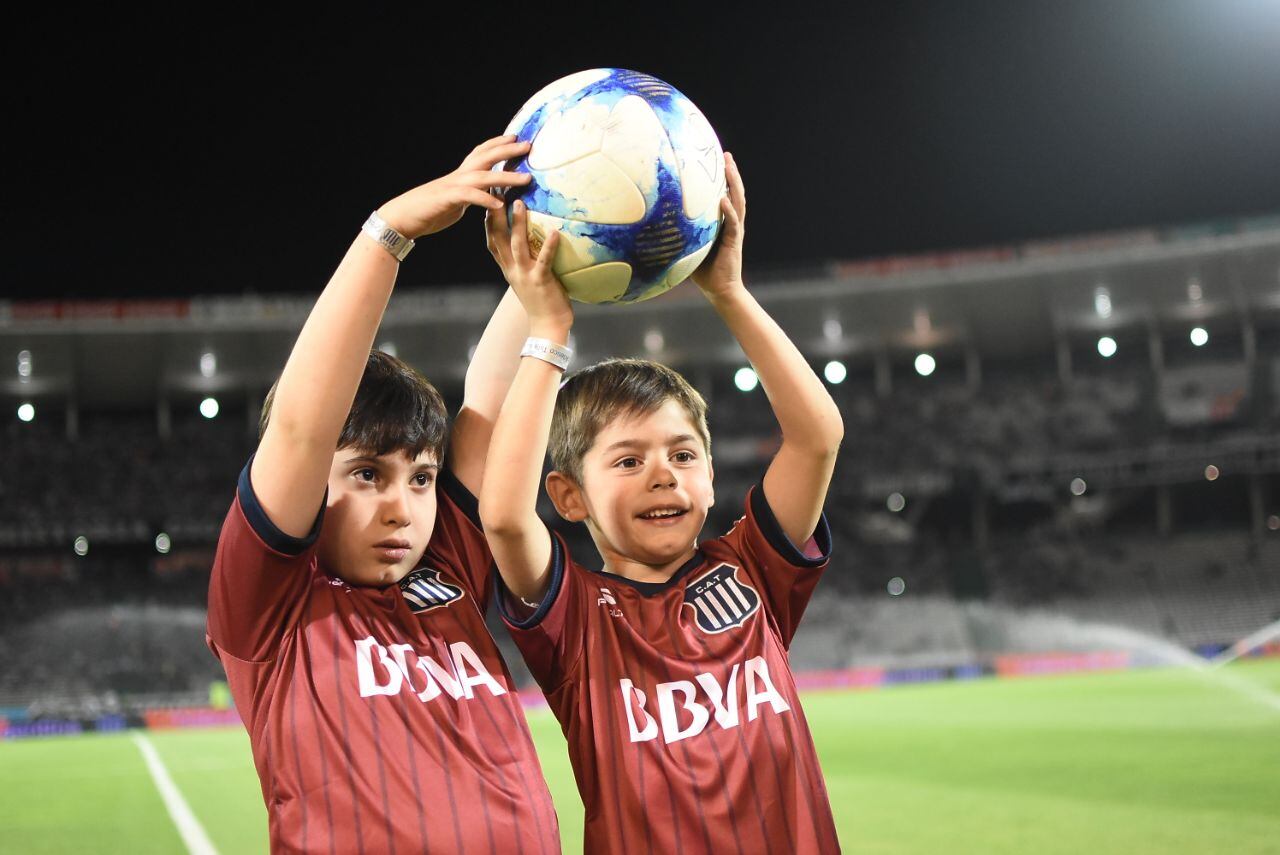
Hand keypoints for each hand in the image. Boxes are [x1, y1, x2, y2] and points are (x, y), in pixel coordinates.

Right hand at [377, 135, 532, 239]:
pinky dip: (485, 199)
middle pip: (486, 157)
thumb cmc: (430, 210)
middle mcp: (459, 176)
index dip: (498, 143)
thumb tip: (490, 197)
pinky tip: (500, 205)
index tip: (516, 136)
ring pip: (483, 176)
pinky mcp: (447, 200)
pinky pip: (469, 197)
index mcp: (461, 174)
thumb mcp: (456, 200)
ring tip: (526, 179)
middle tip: (528, 145)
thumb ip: (473, 195)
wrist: (403, 217)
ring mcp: (453, 186)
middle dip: (508, 150)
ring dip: (506, 176)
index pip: (481, 152)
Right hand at [485, 199, 572, 336]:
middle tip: (498, 192)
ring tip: (519, 204)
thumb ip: (525, 261)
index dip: (489, 221)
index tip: (489, 201)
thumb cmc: (541, 301)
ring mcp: (525, 275)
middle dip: (497, 215)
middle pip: (498, 238)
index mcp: (507, 269)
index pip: (492, 241)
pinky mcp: (540, 281)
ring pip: (516, 245)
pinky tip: (554, 231)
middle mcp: (512, 270)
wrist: (547, 326)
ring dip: (517, 224)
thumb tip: (532, 242)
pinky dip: (549, 245)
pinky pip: (544, 260)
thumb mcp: (526, 279)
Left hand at [690, 151, 745, 299]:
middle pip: (735, 192)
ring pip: (738, 202)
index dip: (722, 179)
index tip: (715, 160)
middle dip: (731, 173)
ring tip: (729, 167)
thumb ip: (679, 235)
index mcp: (722, 223)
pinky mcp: (734, 241)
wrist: (720, 290)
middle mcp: (732, 223)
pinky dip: (728, 210)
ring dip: (734, 184)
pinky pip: (732, 223)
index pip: (725, 195)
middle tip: (726, 154)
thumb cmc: (703, 272)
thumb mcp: (688, 248)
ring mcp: (735, 231)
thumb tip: (654, 227)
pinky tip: (723, 198)